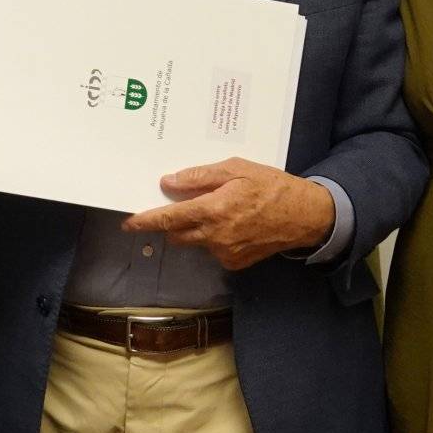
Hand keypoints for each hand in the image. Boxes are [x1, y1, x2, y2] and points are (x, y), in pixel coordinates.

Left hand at [122, 159, 333, 270]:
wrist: (305, 216)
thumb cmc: (272, 186)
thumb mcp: (237, 169)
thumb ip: (200, 177)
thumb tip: (169, 182)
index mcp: (213, 210)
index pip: (168, 219)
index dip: (145, 221)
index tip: (128, 222)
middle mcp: (215, 236)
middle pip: (176, 235)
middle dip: (171, 223)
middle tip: (178, 206)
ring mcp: (225, 253)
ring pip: (195, 242)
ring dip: (195, 229)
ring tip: (217, 209)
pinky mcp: (235, 263)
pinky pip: (213, 250)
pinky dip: (214, 237)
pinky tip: (233, 223)